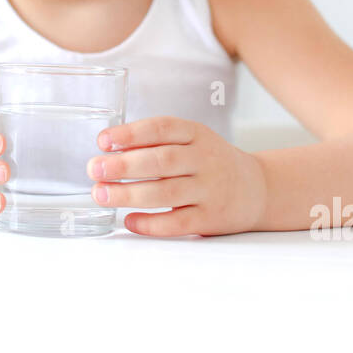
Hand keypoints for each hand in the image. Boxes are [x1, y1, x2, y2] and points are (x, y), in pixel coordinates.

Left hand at [87, 116, 267, 236]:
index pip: (163, 128)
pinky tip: (129, 220)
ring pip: (166, 193)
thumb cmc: (211, 162)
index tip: (104, 140)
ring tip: (101, 194)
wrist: (257, 189)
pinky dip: (150, 224)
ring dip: (129, 195)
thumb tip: (110, 151)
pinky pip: (177, 223)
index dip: (131, 133)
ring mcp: (210, 190)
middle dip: (123, 166)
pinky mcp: (210, 219)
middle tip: (95, 169)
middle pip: (161, 161)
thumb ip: (158, 143)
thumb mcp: (193, 141)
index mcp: (197, 134)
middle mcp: (205, 160)